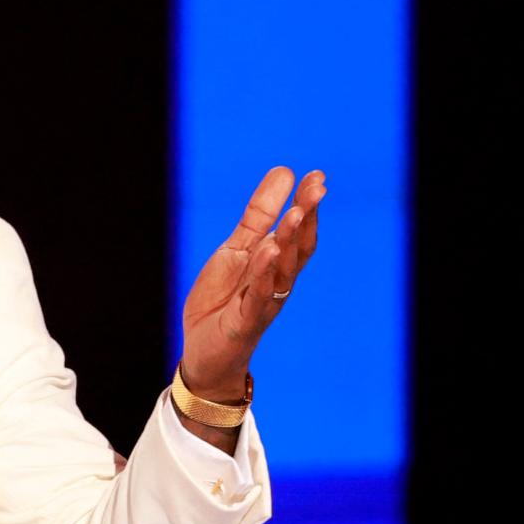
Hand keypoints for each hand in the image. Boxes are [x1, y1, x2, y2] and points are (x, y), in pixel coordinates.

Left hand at [180, 167, 324, 398]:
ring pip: (283, 270)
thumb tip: (285, 171)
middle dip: (307, 217)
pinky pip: (258, 296)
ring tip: (296, 212)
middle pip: (297, 247)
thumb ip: (259, 216)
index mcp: (275, 264)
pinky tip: (269, 250)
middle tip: (318, 187)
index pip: (298, 232)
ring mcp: (263, 302)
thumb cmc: (224, 300)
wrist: (205, 353)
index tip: (318, 176)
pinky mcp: (245, 321)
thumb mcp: (237, 249)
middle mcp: (277, 282)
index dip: (308, 205)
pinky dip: (264, 273)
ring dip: (290, 241)